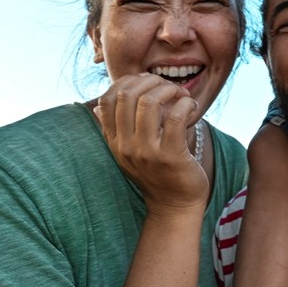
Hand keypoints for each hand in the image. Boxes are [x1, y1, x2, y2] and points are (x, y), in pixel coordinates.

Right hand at [96, 74, 208, 216]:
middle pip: (128, 95)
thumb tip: (95, 108)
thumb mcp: (130, 153)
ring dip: (169, 90)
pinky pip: (175, 117)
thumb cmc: (158, 173)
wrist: (175, 205)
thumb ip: (116, 130)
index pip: (107, 100)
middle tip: (168, 87)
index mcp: (115, 142)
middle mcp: (126, 146)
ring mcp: (147, 152)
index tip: (147, 82)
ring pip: (150, 102)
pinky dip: (185, 104)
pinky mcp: (170, 156)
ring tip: (181, 95)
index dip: (127, 82)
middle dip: (151, 81)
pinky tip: (191, 106)